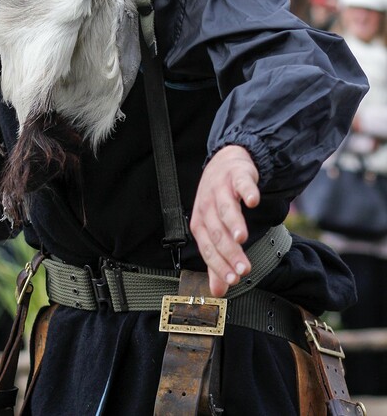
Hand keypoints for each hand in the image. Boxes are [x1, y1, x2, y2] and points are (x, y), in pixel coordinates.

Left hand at [189, 145, 259, 296]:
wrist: (224, 163)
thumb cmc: (218, 201)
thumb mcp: (214, 229)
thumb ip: (217, 260)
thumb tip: (218, 291)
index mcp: (200, 223)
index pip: (207, 248)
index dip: (219, 265)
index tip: (234, 280)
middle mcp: (207, 206)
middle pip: (217, 232)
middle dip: (230, 251)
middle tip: (243, 269)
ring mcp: (221, 189)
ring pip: (226, 208)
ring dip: (233, 223)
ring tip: (241, 238)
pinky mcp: (237, 175)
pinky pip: (242, 183)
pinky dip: (247, 191)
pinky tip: (253, 201)